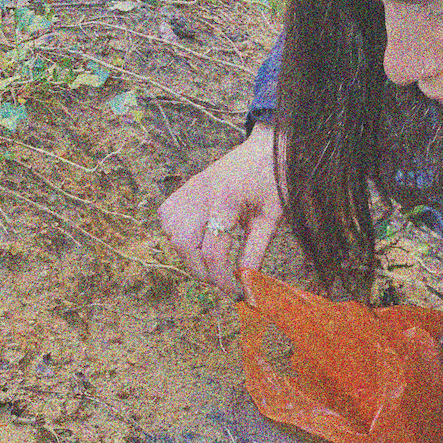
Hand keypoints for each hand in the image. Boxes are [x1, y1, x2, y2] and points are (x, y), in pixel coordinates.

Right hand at [158, 126, 282, 298]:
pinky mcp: (184, 188)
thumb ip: (254, 254)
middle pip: (184, 245)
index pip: (213, 252)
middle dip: (202, 271)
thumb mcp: (270, 221)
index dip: (223, 280)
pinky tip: (197, 240)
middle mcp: (200, 193)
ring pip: (172, 233)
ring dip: (188, 254)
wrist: (268, 148)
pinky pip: (168, 218)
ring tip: (211, 260)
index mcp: (226, 200)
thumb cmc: (274, 182)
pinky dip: (177, 235)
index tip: (237, 294)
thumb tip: (246, 286)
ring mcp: (189, 189)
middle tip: (223, 279)